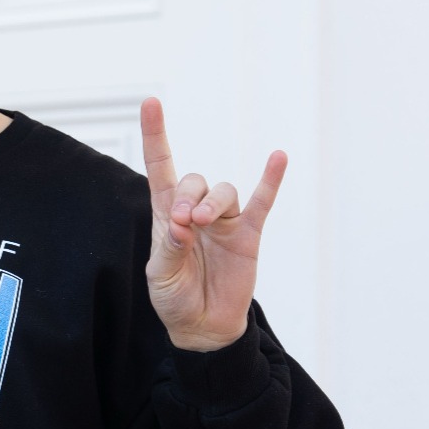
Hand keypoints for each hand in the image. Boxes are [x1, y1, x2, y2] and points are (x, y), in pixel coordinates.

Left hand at [140, 97, 286, 352]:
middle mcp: (196, 210)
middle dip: (188, 195)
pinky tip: (278, 157)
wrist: (203, 326)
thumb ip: (170, 247)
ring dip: (213, 202)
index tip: (150, 102)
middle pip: (195, 180)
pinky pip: (262, 202)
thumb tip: (185, 223)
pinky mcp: (248, 235)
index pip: (160, 166)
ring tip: (201, 224)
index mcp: (167, 215)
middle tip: (185, 221)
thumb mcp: (161, 275)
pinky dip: (270, 179)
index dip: (155, 135)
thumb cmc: (174, 297)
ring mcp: (224, 221)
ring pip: (224, 191)